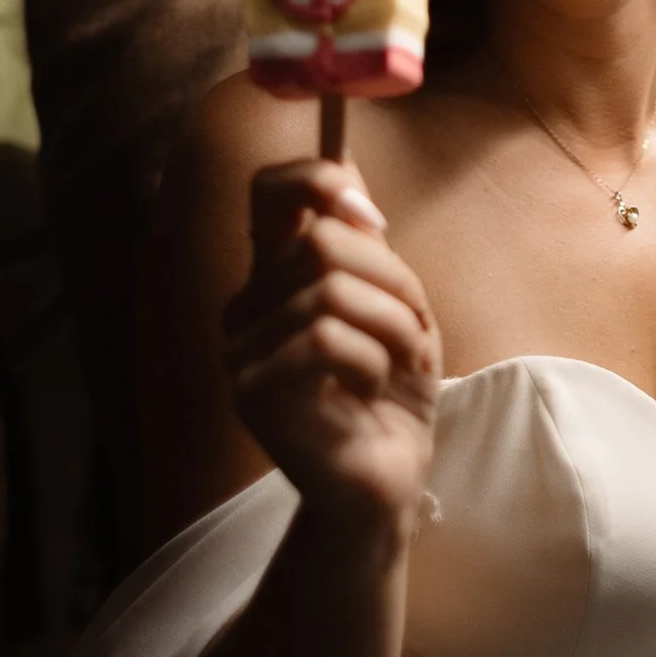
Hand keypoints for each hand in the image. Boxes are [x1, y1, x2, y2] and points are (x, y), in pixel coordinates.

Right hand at [223, 159, 440, 534]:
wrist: (389, 477)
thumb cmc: (393, 389)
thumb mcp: (396, 302)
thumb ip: (367, 244)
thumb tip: (346, 180)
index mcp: (279, 274)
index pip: (269, 188)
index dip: (321, 179)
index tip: (373, 218)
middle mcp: (249, 304)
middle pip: (324, 241)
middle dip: (394, 280)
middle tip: (413, 327)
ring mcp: (242, 349)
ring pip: (332, 291)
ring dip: (394, 326)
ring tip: (401, 362)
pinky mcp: (252, 392)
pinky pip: (326, 340)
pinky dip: (374, 360)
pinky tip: (373, 388)